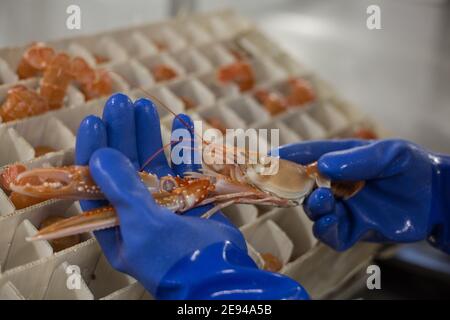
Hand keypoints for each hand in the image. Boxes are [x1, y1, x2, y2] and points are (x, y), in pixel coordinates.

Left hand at [75, 93, 246, 294]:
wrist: (222, 276)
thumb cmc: (176, 261)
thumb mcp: (143, 227)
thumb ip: (123, 191)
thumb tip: (100, 156)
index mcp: (115, 223)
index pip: (95, 181)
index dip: (94, 149)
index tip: (96, 120)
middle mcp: (136, 211)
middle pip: (124, 165)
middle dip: (122, 132)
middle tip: (122, 102)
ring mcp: (164, 202)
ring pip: (151, 161)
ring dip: (148, 134)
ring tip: (144, 105)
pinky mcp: (190, 197)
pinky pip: (183, 166)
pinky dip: (182, 146)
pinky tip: (181, 124)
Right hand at [277, 139, 448, 250]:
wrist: (436, 197)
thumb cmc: (411, 167)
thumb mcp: (388, 153)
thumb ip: (357, 159)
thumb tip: (323, 166)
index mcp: (340, 160)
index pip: (307, 156)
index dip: (287, 157)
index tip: (269, 157)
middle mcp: (335, 184)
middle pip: (303, 186)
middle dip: (293, 186)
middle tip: (291, 185)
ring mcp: (343, 207)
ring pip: (314, 211)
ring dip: (312, 207)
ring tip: (322, 201)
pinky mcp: (352, 229)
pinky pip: (330, 234)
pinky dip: (325, 230)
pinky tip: (330, 222)